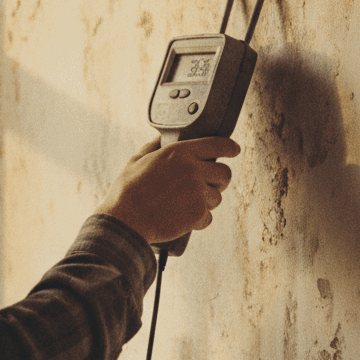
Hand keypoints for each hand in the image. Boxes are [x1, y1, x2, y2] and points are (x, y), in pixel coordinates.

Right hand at [96, 135, 239, 245]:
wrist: (125, 220)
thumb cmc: (127, 191)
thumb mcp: (136, 160)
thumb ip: (152, 147)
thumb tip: (159, 138)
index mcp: (179, 153)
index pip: (217, 144)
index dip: (230, 147)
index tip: (234, 150)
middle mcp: (192, 170)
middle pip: (225, 173)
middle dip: (218, 180)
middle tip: (206, 184)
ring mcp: (197, 192)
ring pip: (217, 197)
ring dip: (205, 202)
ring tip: (184, 204)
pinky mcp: (198, 213)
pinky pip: (208, 217)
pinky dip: (198, 220)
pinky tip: (181, 217)